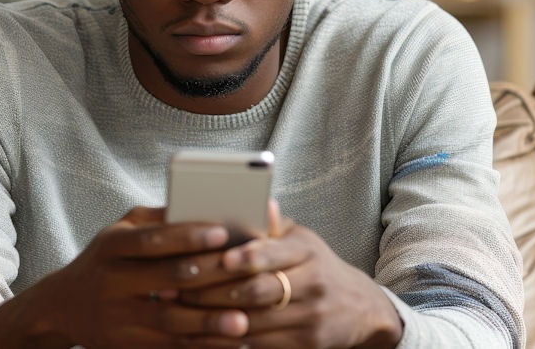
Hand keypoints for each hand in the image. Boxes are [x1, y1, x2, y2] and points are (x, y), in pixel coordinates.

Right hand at [0, 206, 254, 348]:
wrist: (62, 307)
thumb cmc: (105, 259)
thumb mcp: (119, 230)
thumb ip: (156, 219)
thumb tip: (201, 205)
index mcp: (111, 246)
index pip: (152, 240)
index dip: (187, 236)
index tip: (223, 232)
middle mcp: (111, 282)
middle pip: (167, 280)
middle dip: (210, 277)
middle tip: (246, 273)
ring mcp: (116, 318)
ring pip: (169, 320)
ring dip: (207, 322)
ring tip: (241, 321)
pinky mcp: (125, 346)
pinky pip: (167, 346)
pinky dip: (198, 344)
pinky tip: (225, 342)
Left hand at [177, 207, 402, 348]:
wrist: (359, 307)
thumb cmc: (316, 265)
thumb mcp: (302, 239)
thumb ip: (273, 226)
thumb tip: (259, 201)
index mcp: (307, 250)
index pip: (274, 253)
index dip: (246, 257)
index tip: (219, 258)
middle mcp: (313, 283)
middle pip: (258, 291)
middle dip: (213, 290)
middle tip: (176, 286)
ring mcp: (310, 317)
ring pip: (254, 322)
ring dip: (213, 319)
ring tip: (178, 311)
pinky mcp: (306, 345)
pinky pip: (259, 345)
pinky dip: (228, 342)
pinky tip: (202, 336)